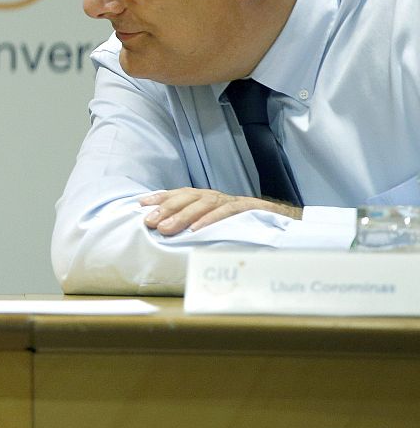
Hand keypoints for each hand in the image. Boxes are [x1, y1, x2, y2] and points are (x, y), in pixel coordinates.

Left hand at [140, 188, 302, 234]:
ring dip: (182, 216)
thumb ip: (198, 226)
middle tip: (149, 222)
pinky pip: (228, 213)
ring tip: (165, 229)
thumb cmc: (247, 227)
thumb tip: (169, 233)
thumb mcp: (219, 226)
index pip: (180, 194)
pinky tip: (197, 230)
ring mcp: (233, 201)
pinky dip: (211, 220)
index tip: (141, 204)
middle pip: (188, 198)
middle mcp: (218, 197)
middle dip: (166, 208)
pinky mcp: (249, 209)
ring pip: (204, 204)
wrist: (287, 224)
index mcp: (209, 199)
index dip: (161, 197)